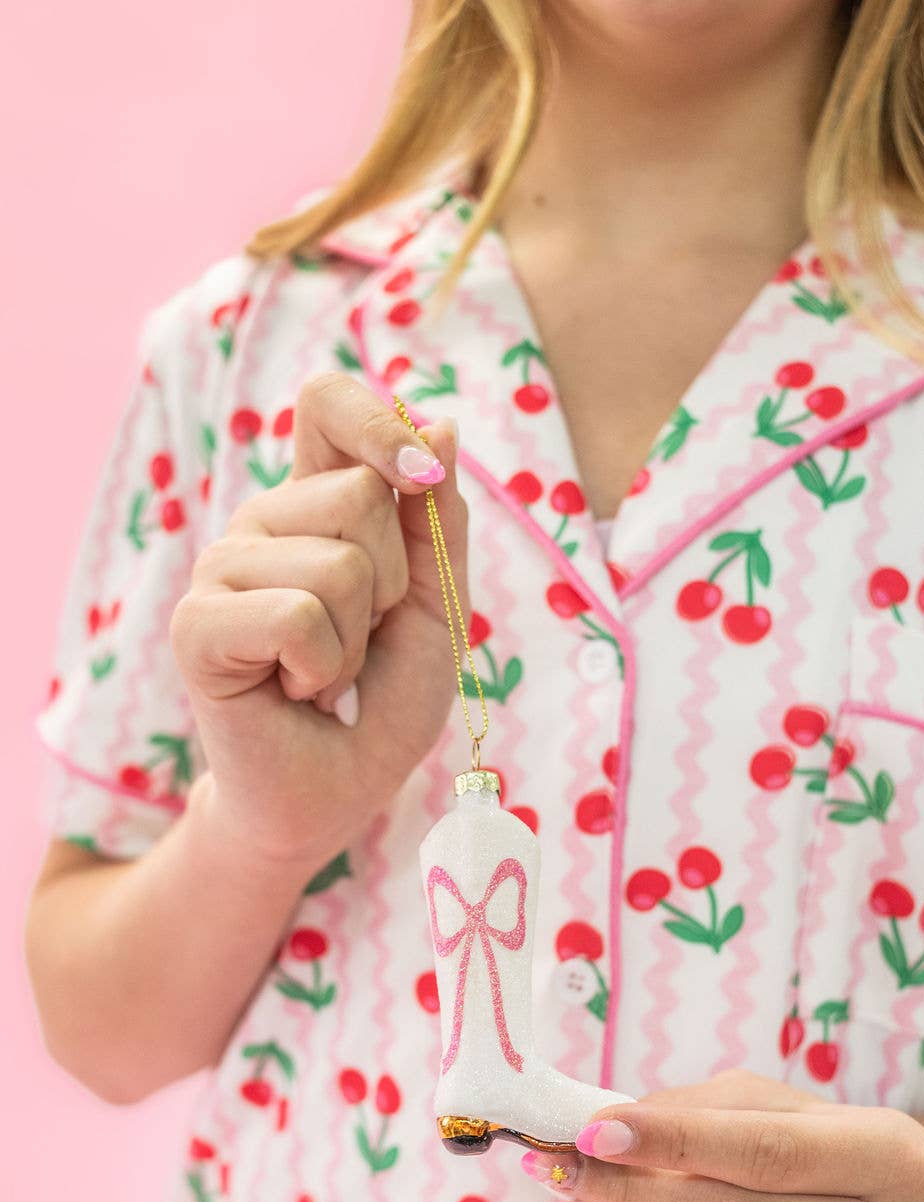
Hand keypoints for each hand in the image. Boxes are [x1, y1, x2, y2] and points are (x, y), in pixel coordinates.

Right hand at [170, 375, 466, 866]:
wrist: (336, 791)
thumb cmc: (382, 700)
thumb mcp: (436, 605)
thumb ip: (438, 522)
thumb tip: (441, 423)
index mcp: (314, 504)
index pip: (327, 403)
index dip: (378, 423)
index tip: (420, 477)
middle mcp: (261, 522)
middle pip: (360, 492)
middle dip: (393, 581)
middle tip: (362, 637)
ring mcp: (222, 568)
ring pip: (339, 562)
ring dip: (357, 639)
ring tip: (326, 672)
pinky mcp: (197, 624)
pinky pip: (297, 616)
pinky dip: (322, 668)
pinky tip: (296, 690)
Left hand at [520, 1069, 923, 1201]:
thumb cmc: (817, 1142)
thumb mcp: (771, 1103)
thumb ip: (695, 1112)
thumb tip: (601, 1133)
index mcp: (896, 1161)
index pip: (766, 1154)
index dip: (673, 1143)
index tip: (594, 1130)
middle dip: (635, 1193)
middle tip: (570, 1167)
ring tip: (583, 1200)